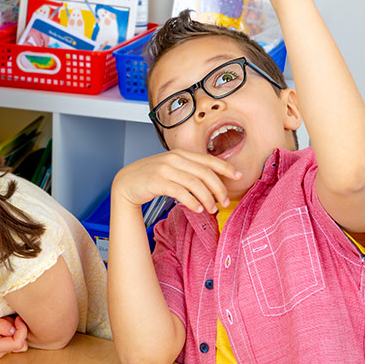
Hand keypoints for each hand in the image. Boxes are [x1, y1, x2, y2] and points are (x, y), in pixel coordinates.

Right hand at [0, 315, 28, 358]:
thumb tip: (15, 328)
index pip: (18, 343)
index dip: (22, 329)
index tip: (18, 318)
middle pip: (21, 344)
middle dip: (19, 330)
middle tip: (8, 318)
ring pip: (18, 340)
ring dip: (14, 328)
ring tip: (0, 320)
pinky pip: (11, 338)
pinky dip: (10, 329)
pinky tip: (0, 322)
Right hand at [112, 149, 241, 213]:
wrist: (126, 182)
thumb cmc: (151, 177)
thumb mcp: (171, 168)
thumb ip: (189, 170)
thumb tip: (212, 181)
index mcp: (180, 154)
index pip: (208, 159)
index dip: (225, 167)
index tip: (238, 176)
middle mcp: (174, 159)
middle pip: (205, 173)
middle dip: (219, 189)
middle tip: (224, 202)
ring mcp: (165, 169)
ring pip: (195, 183)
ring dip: (207, 198)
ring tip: (211, 209)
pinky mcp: (157, 181)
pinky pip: (180, 192)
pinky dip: (192, 201)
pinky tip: (197, 209)